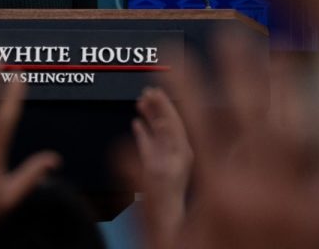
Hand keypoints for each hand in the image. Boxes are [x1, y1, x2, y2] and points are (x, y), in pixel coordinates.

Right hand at [132, 87, 192, 248]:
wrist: (173, 239)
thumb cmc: (168, 222)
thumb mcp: (155, 189)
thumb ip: (145, 161)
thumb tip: (135, 128)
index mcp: (183, 159)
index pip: (175, 122)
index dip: (165, 102)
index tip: (155, 86)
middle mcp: (184, 160)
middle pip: (176, 124)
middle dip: (163, 104)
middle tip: (149, 89)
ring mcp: (178, 167)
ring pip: (171, 134)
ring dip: (157, 116)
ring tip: (142, 102)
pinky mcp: (170, 176)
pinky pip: (163, 148)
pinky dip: (151, 134)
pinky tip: (139, 125)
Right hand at [162, 33, 318, 248]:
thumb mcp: (163, 240)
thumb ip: (147, 191)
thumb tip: (125, 145)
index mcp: (217, 193)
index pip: (197, 118)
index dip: (184, 80)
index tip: (171, 53)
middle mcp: (260, 191)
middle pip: (250, 113)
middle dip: (238, 68)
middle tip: (229, 36)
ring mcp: (297, 203)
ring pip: (296, 131)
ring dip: (287, 91)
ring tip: (280, 59)